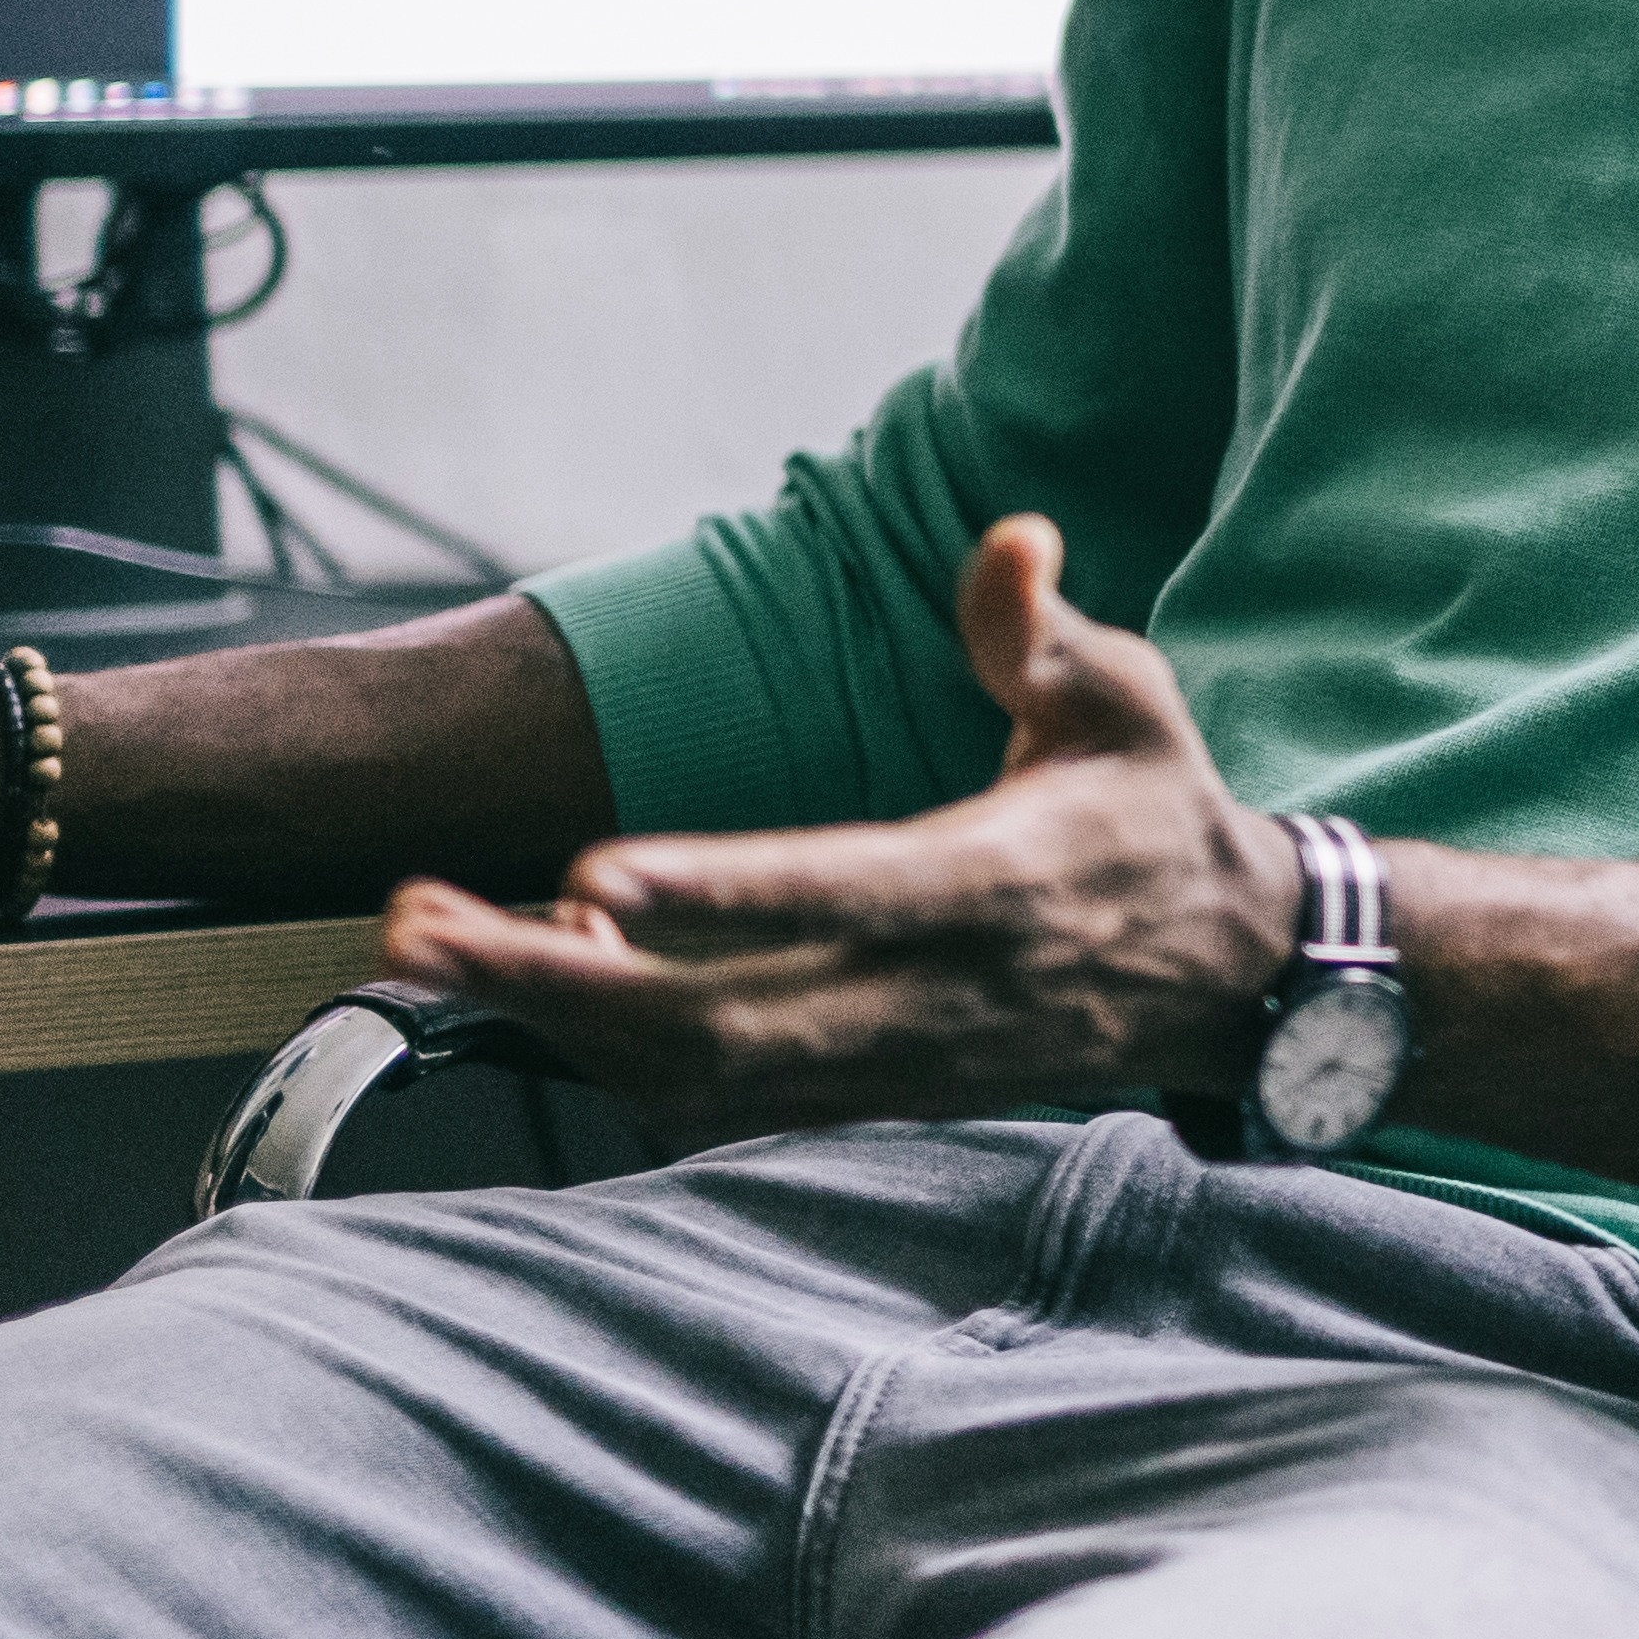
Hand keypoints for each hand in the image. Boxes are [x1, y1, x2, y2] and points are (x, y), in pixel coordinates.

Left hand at [380, 517, 1297, 1141]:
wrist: (1226, 979)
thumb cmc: (1153, 811)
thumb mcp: (1127, 699)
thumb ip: (1042, 631)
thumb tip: (1012, 538)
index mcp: (995, 883)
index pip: (840, 894)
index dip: (712, 894)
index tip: (581, 875)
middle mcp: (932, 992)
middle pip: (719, 1018)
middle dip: (549, 985)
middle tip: (412, 925)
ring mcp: (893, 1061)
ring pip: (695, 1074)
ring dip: (552, 1021)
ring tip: (431, 946)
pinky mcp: (867, 1095)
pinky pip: (714, 1099)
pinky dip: (611, 1054)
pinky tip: (540, 982)